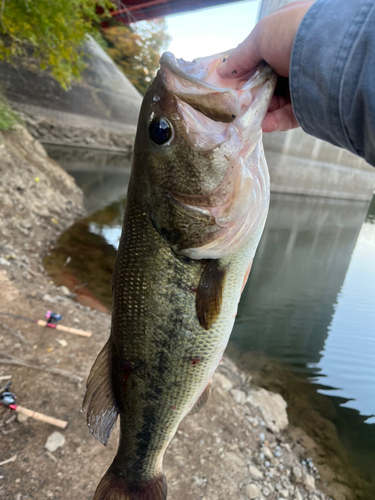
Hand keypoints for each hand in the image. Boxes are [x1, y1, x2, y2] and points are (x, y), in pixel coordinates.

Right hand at [217, 1, 314, 131]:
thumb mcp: (261, 35)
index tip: (233, 82)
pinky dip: (275, 121)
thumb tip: (224, 72)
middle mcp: (302, 57)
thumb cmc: (296, 33)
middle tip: (237, 102)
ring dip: (261, 110)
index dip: (248, 69)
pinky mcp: (314, 104)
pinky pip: (291, 116)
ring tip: (247, 117)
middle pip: (270, 81)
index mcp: (292, 34)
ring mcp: (309, 81)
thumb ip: (241, 56)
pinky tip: (263, 124)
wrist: (330, 53)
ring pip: (279, 101)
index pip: (265, 54)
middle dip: (252, 93)